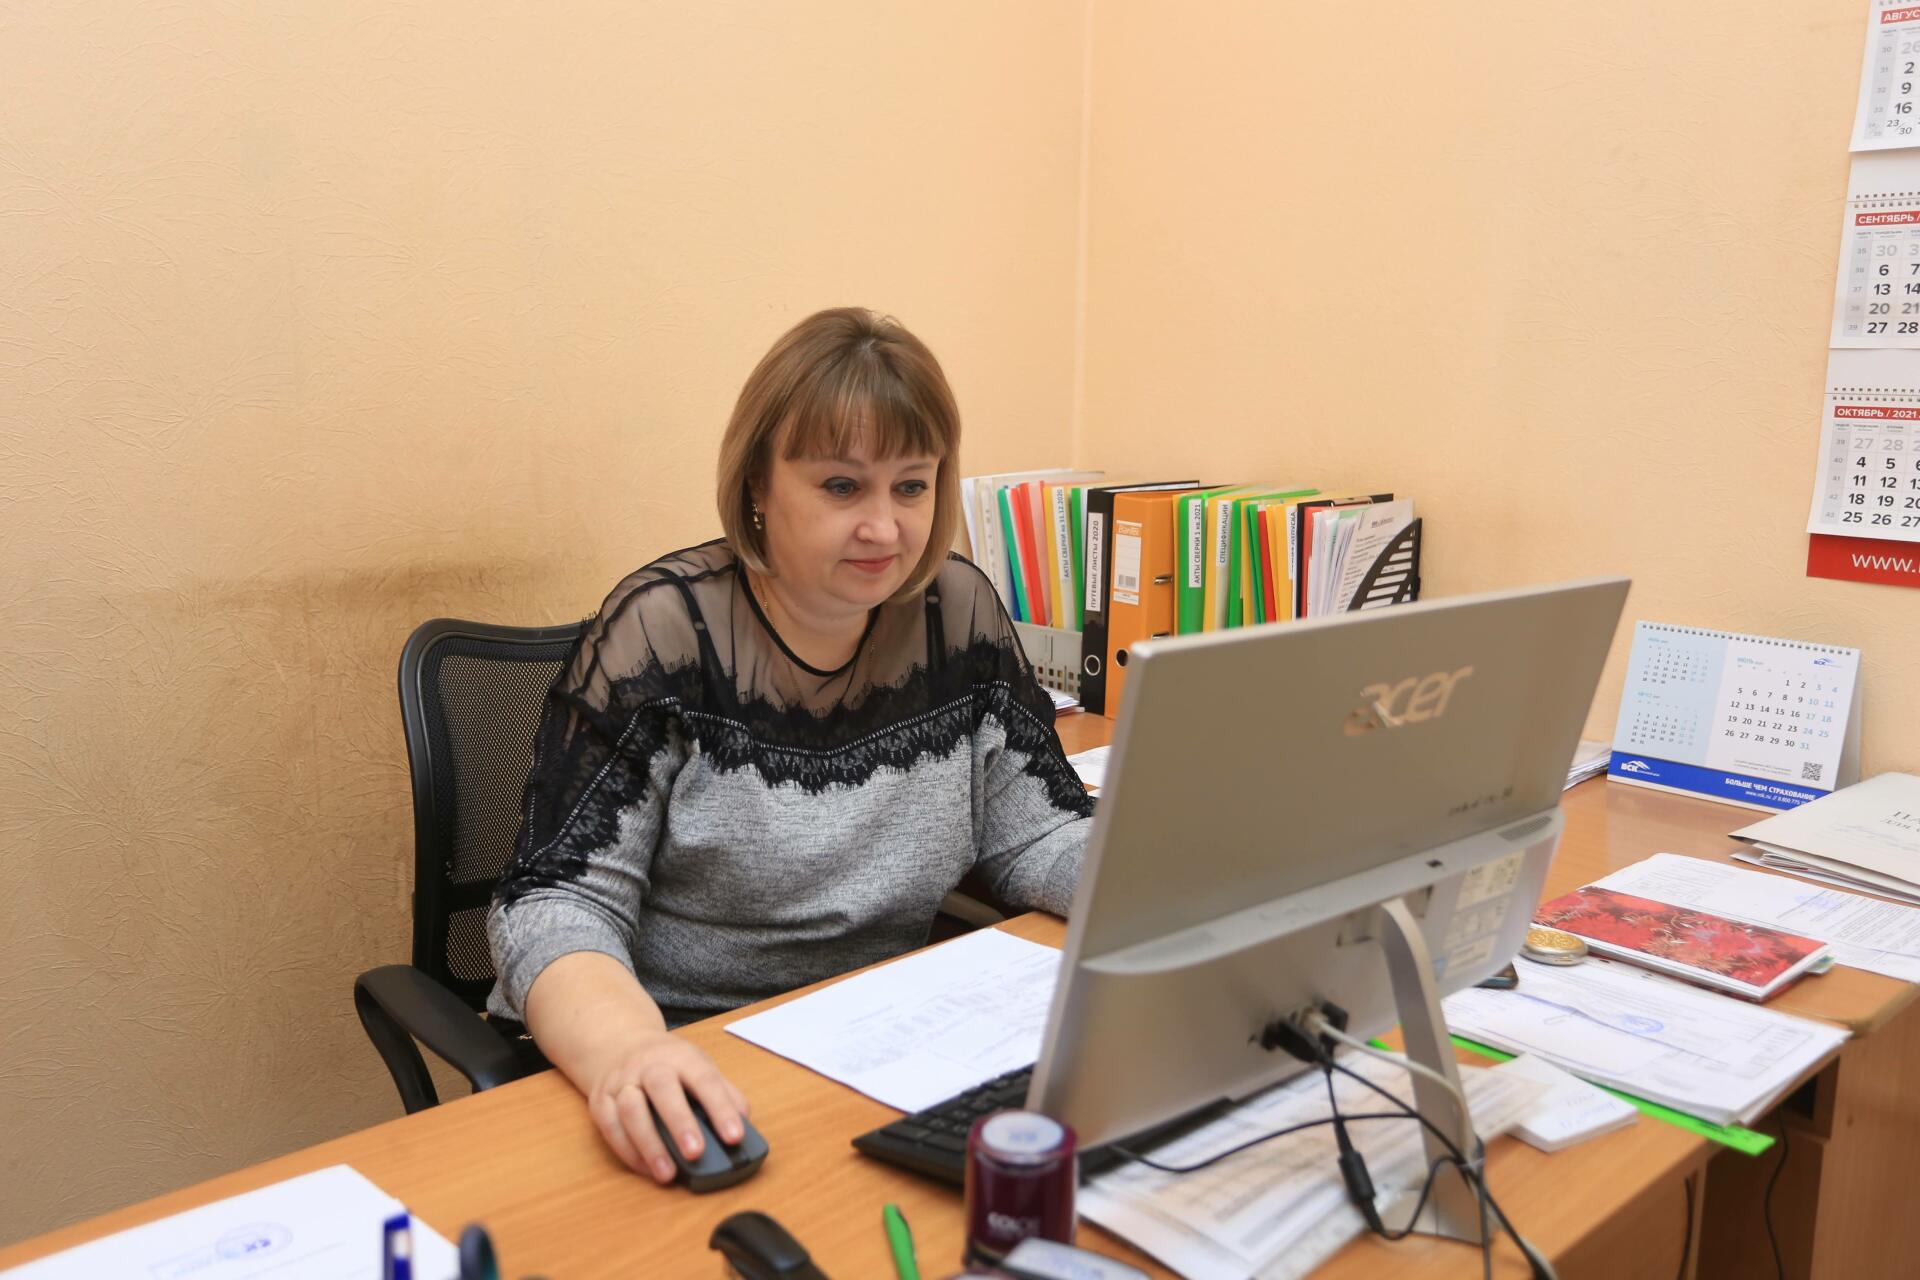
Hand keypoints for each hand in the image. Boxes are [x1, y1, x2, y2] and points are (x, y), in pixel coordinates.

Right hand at [585, 1031, 750, 1183]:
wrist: (618, 1045)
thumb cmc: (668, 1064)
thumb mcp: (699, 1067)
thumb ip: (724, 1093)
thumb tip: (744, 1124)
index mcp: (681, 1056)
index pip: (704, 1078)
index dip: (720, 1108)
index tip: (734, 1136)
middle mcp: (649, 1065)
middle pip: (662, 1088)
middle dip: (680, 1122)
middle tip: (696, 1153)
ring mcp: (621, 1082)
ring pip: (631, 1109)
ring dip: (649, 1144)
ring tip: (668, 1174)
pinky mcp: (600, 1101)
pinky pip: (610, 1127)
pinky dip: (628, 1152)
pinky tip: (646, 1169)